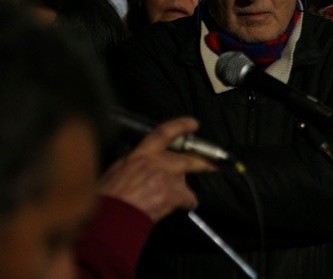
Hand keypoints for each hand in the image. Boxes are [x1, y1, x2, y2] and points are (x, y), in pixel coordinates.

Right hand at [98, 117, 216, 221]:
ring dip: (182, 190)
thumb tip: (143, 164)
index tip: (193, 123)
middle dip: (203, 161)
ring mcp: (165, 177)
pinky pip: (188, 198)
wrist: (110, 219)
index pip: (162, 133)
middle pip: (187, 158)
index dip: (180, 126)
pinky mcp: (172, 193)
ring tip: (173, 200)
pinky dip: (187, 203)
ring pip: (185, 180)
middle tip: (214, 164)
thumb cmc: (108, 199)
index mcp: (140, 155)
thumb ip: (134, 164)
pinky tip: (182, 207)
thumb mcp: (116, 171)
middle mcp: (155, 162)